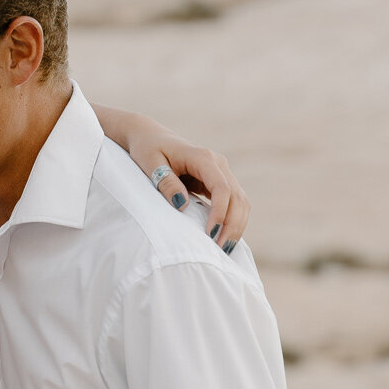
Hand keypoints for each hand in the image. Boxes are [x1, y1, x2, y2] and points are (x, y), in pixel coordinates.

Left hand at [126, 123, 250, 252]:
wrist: (151, 137)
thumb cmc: (148, 149)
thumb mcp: (151, 164)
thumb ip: (166, 183)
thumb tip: (182, 205)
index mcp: (202, 158)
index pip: (221, 188)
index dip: (219, 213)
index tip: (209, 235)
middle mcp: (218, 164)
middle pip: (236, 197)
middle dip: (231, 225)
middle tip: (219, 251)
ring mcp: (221, 172)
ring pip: (240, 201)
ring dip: (236, 226)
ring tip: (225, 250)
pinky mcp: (219, 181)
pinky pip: (233, 203)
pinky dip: (233, 221)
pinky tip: (225, 238)